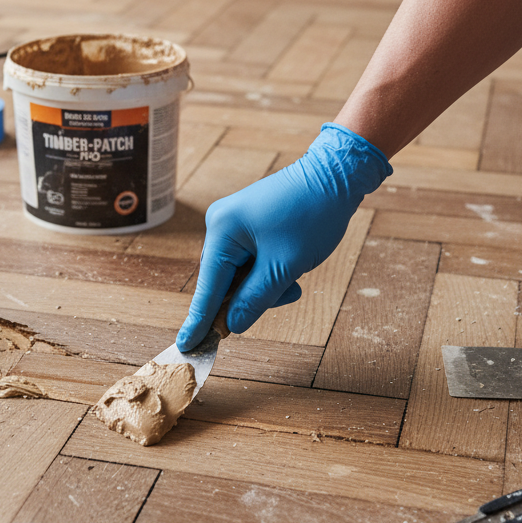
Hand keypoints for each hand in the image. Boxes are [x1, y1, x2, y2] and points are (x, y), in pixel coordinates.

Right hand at [175, 123, 391, 350]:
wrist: (336, 175)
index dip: (199, 321)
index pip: (208, 287)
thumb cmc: (312, 215)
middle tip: (287, 293)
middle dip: (252, 296)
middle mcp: (220, 224)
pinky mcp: (247, 223)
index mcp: (222, 230)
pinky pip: (249, 260)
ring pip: (240, 274)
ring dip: (265, 285)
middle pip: (224, 282)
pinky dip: (268, 271)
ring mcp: (233, 222)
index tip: (185, 347)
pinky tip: (291, 266)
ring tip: (295, 278)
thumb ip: (254, 299)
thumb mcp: (285, 266)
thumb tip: (231, 324)